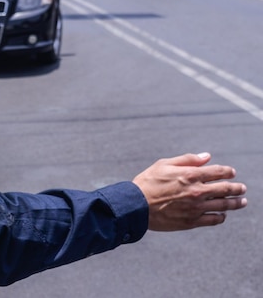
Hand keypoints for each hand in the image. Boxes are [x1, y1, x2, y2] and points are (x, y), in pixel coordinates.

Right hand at [132, 153, 246, 231]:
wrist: (136, 206)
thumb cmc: (147, 182)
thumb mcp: (164, 164)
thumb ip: (187, 159)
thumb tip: (206, 156)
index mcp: (190, 175)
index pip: (218, 172)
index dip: (228, 171)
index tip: (232, 172)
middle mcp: (197, 191)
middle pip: (225, 189)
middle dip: (237, 188)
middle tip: (242, 188)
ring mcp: (196, 207)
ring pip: (224, 205)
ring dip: (235, 203)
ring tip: (241, 202)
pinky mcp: (192, 221)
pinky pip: (214, 220)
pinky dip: (221, 217)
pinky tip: (222, 214)